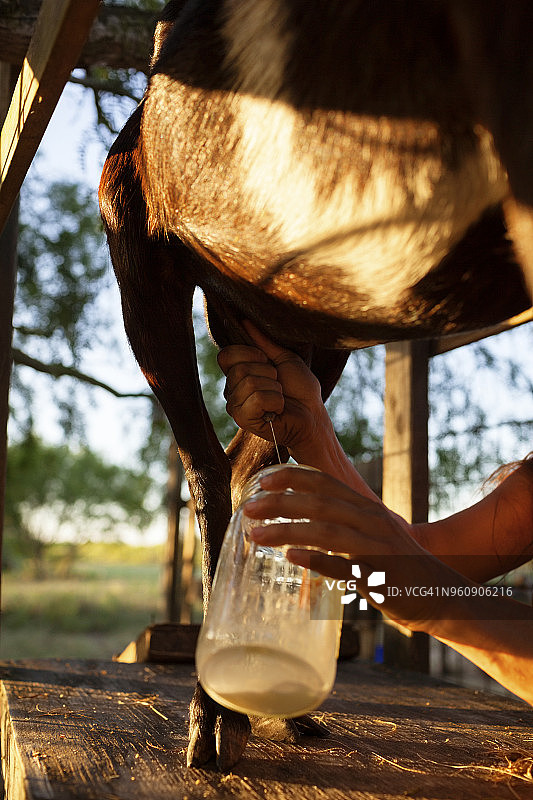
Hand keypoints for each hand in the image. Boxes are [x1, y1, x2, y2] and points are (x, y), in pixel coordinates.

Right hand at [217, 321, 327, 455]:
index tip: (267, 361)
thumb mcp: (284, 359)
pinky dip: (275, 401)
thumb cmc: (300, 389)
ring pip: (249, 383)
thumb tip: (245, 320)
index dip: (249, 353)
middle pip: (239, 369)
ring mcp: (235, 406)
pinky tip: (278, 409)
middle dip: (267, 372)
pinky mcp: (243, 419)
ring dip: (274, 388)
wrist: (313, 415)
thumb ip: (263, 342)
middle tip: (278, 383)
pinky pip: (256, 399)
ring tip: (280, 397)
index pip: (226, 354)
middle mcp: (232, 390)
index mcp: (238, 374)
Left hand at [243, 466, 468, 630]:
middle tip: (248, 508)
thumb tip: (301, 523)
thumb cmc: (400, 567)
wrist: (442, 596)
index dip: (292, 479)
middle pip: (320, 504)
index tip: (263, 481)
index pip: (325, 483)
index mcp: (367, 508)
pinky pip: (345, 567)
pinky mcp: (380, 578)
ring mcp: (377, 549)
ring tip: (256, 535)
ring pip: (327, 531)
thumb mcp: (373, 536)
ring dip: (287, 531)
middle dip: (280, 503)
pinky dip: (317, 560)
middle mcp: (371, 522)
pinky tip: (292, 558)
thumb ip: (342, 525)